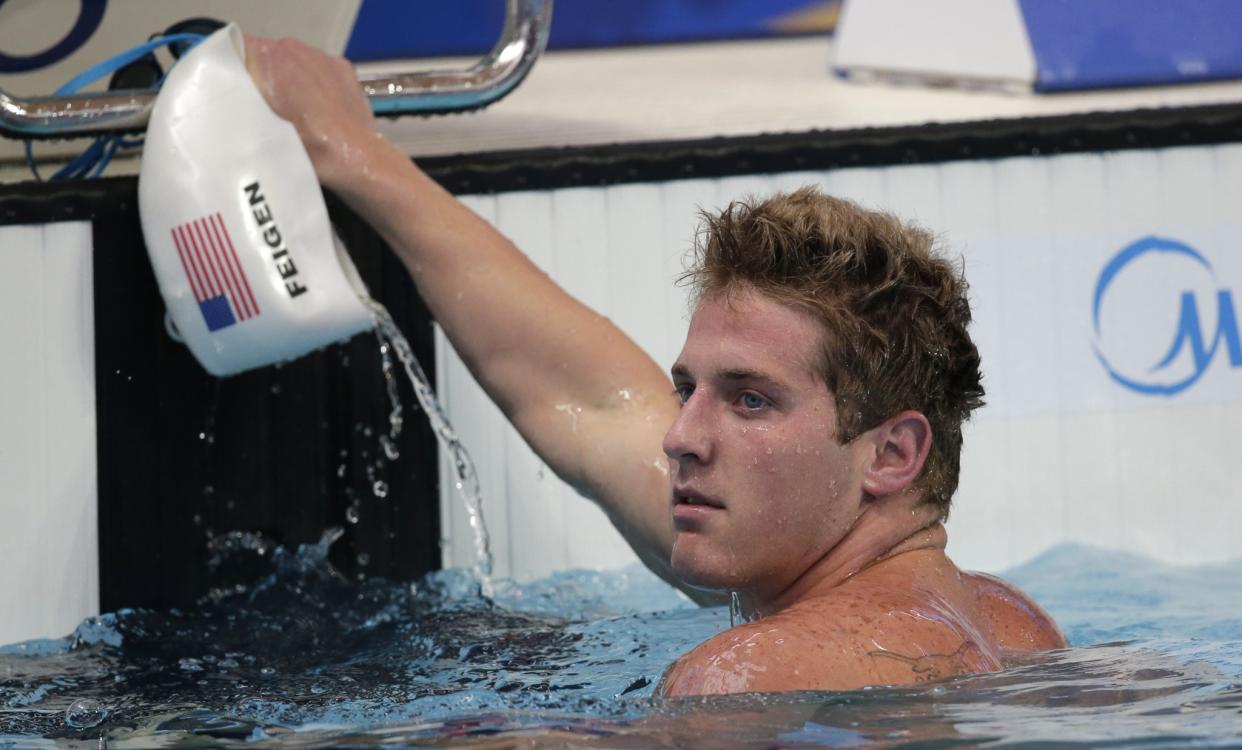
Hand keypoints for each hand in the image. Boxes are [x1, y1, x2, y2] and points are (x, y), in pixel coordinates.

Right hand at [243, 34, 381, 189]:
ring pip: (289, 60)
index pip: (235, 48)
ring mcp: (321, 56)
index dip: (230, 68)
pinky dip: (310, 82)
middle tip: (261, 106)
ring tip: (291, 110)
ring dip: (285, 79)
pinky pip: (314, 66)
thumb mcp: (262, 134)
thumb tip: (224, 98)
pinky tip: (314, 108)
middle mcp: (294, 50)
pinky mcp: (341, 66)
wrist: (360, 159)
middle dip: (259, 76)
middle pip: (263, 54)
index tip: (231, 88)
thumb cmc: (312, 151)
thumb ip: (243, 107)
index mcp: (269, 61)